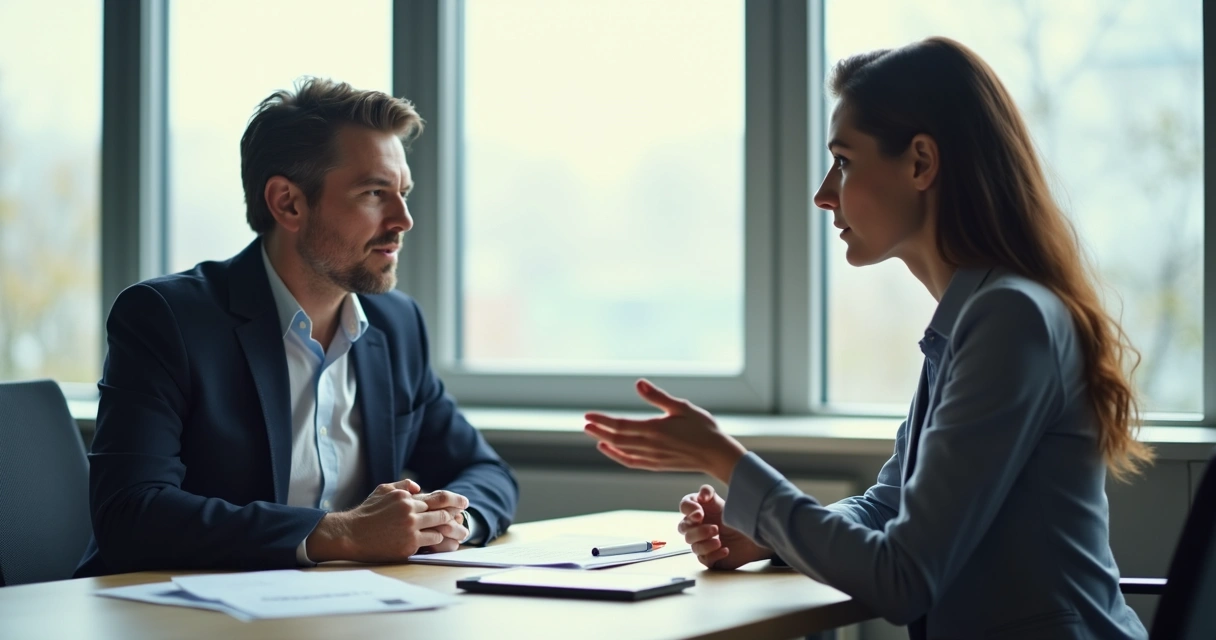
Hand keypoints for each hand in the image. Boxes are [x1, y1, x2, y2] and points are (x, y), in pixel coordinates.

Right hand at [305, 479, 459, 562]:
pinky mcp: (408, 545)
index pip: (436, 497)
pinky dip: (438, 541)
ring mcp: (410, 528)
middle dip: (456, 513)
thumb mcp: (383, 490)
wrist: (350, 534)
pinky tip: (442, 541)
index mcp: (406, 497)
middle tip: (466, 516)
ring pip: (439, 527)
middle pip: (442, 512)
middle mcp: (410, 511)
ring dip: (448, 529)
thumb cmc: (366, 513)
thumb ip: (403, 485)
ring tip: (458, 531)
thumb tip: (419, 487)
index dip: (453, 500)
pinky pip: (432, 541)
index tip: (464, 502)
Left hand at [584, 379, 747, 482]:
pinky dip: (619, 456)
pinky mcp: (657, 465)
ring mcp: (653, 458)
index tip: (588, 415)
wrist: (717, 454)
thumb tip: (639, 384)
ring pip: (623, 451)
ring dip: (607, 442)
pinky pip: (632, 462)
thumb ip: (658, 397)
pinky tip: (612, 449)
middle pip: (617, 439)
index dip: (603, 420)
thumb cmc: (703, 428)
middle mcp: (650, 445)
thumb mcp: (682, 407)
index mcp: (655, 429)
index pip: (621, 425)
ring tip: (595, 435)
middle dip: (600, 431)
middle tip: (585, 424)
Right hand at [679, 485, 770, 569]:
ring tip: (719, 540)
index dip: (689, 510)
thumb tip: (702, 494)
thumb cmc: (737, 517)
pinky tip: (725, 550)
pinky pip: (705, 559)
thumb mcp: (724, 503)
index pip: (684, 506)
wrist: (755, 536)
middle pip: (684, 529)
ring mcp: (702, 542)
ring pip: (693, 546)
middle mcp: (697, 526)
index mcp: (698, 510)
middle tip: (715, 528)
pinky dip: (714, 555)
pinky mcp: (709, 557)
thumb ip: (711, 494)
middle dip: (698, 530)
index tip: (699, 513)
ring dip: (705, 544)